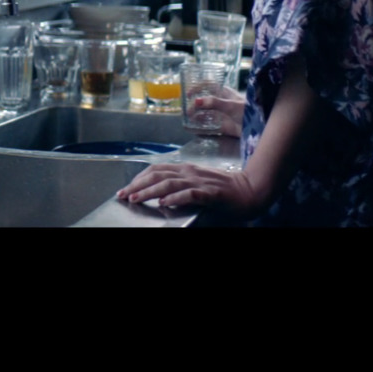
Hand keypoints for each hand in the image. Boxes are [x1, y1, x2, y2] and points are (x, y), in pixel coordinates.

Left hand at [116, 162, 261, 215]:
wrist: (250, 190)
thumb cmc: (225, 188)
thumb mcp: (199, 181)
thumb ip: (181, 183)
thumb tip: (159, 191)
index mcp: (186, 168)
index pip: (156, 169)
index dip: (138, 178)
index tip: (126, 188)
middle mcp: (190, 172)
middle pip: (157, 174)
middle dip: (137, 185)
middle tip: (122, 195)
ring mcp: (200, 182)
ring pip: (168, 183)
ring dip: (149, 191)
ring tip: (135, 199)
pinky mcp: (211, 193)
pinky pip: (190, 194)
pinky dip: (175, 198)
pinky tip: (164, 203)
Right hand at [192, 85, 244, 137]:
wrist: (257, 127)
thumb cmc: (248, 111)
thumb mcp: (231, 105)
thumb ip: (215, 102)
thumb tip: (197, 101)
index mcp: (224, 93)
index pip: (208, 86)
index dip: (197, 88)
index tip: (188, 94)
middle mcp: (221, 103)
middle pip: (205, 102)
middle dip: (195, 106)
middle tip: (187, 112)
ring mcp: (222, 115)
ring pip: (206, 115)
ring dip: (197, 116)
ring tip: (189, 120)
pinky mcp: (223, 127)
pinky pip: (210, 127)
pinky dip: (202, 128)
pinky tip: (194, 129)